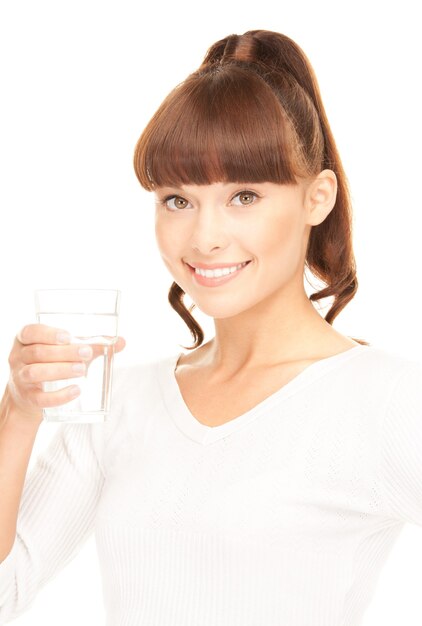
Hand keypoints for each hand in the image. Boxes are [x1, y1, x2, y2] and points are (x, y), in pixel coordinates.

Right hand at [4, 324, 125, 421]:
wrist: (29, 396)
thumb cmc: (51, 364)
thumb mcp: (64, 351)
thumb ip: (92, 345)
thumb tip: (121, 341)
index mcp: (26, 340)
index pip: (31, 332)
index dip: (48, 333)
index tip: (68, 336)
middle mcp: (18, 357)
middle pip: (38, 352)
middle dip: (64, 353)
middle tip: (87, 353)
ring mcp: (20, 378)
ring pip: (35, 372)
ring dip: (60, 371)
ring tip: (81, 370)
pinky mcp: (28, 398)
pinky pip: (40, 398)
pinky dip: (58, 396)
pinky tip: (75, 391)